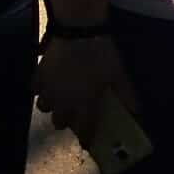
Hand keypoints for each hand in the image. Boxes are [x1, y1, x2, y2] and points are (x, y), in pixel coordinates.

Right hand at [34, 34, 140, 148]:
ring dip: (52, 105)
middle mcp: (63, 101)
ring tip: (60, 97)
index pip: (84, 128)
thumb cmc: (102, 54)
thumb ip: (126, 94)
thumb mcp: (118, 73)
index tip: (88, 141)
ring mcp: (48, 89)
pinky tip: (50, 82)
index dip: (86, 137)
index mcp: (84, 103)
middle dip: (66, 120)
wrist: (79, 32)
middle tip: (74, 112)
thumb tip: (138, 111)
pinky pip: (36, 89)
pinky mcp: (38, 75)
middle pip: (59, 122)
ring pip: (44, 108)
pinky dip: (42, 89)